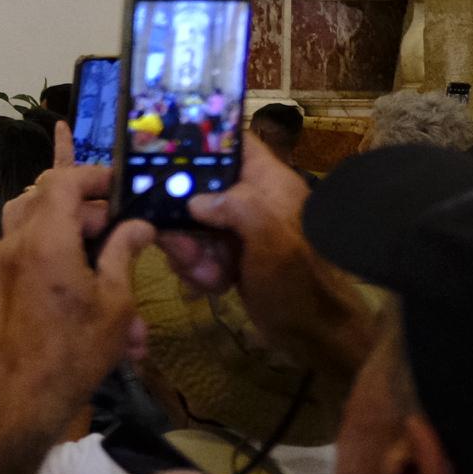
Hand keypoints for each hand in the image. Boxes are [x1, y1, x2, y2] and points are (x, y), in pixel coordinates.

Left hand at [0, 166, 153, 448]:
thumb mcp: (114, 302)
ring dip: (70, 229)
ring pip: (33, 221)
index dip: (94, 174)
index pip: (63, 180)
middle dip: (87, 206)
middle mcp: (15, 242)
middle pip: (45, 197)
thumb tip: (139, 224)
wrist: (19, 396)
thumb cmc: (74, 349)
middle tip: (123, 230)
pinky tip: (92, 289)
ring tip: (107, 254)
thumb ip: (123, 253)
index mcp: (45, 239)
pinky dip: (58, 257)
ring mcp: (2, 261)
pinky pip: (29, 253)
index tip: (123, 184)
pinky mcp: (0, 281)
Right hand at [179, 135, 374, 370]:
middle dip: (180, 217)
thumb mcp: (273, 241)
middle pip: (196, 185)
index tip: (160, 152)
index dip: (198, 139)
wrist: (312, 334)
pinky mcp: (229, 255)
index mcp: (269, 183)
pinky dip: (196, 269)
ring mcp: (238, 228)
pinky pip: (195, 250)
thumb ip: (237, 208)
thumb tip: (193, 200)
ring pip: (189, 222)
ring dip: (188, 251)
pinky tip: (213, 285)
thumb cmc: (299, 284)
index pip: (232, 141)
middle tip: (183, 245)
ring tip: (208, 274)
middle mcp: (251, 198)